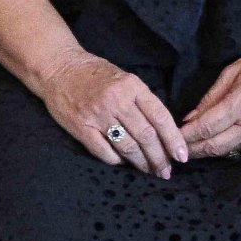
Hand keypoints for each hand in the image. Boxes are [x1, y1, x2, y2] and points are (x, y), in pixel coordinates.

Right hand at [37, 50, 188, 177]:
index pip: (160, 117)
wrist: (59, 68)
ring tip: (149, 171)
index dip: (174, 139)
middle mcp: (117, 101)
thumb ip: (142, 101)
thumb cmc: (95, 74)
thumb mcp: (124, 78)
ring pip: (128, 146)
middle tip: (166, 171)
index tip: (182, 155)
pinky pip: (104, 151)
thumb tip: (163, 131)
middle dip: (160, 158)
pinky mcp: (81, 127)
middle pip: (146, 136)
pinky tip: (123, 162)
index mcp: (132, 86)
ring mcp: (98, 115)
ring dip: (141, 163)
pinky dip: (117, 161)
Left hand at [180, 39, 240, 159]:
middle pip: (215, 146)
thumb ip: (211, 96)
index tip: (170, 136)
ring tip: (189, 151)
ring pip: (228, 150)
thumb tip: (191, 116)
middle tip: (175, 151)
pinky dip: (224, 147)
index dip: (186, 135)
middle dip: (193, 151)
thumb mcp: (234, 70)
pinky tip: (213, 144)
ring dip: (207, 152)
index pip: (206, 127)